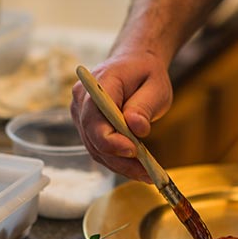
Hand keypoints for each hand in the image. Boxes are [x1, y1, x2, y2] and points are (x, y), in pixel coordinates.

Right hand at [70, 50, 172, 182]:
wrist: (134, 64)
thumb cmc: (146, 73)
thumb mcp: (156, 86)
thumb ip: (145, 106)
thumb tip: (137, 128)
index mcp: (99, 83)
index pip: (95, 118)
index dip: (111, 140)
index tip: (134, 151)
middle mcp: (82, 100)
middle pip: (94, 138)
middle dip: (120, 160)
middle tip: (147, 172)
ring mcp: (81, 115)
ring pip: (96, 149)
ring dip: (121, 165)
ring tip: (147, 174)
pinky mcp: (87, 128)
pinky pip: (99, 150)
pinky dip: (118, 162)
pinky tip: (138, 168)